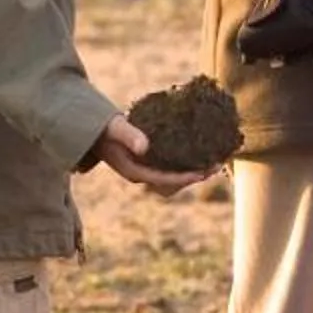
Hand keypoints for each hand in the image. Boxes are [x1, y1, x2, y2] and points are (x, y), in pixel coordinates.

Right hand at [91, 114, 213, 194]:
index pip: (163, 180)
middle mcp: (143, 175)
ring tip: (217, 161)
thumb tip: (145, 147)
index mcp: (134, 171)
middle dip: (195, 177)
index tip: (202, 172)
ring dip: (195, 172)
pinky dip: (189, 164)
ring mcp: (147, 170)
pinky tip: (204, 154)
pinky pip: (174, 168)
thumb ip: (128, 135)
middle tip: (217, 165)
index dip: (184, 177)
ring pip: (175, 179)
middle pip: (174, 184)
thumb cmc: (104, 128)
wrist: (96, 131)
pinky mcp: (152, 163)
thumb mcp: (114, 128)